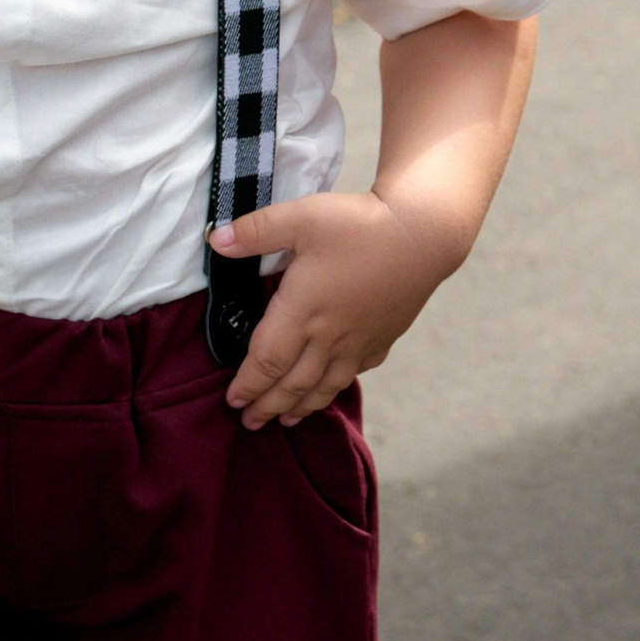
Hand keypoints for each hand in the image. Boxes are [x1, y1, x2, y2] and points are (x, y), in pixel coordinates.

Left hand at [213, 190, 453, 425]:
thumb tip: (216, 240)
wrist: (423, 234)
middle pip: (293, 383)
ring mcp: (358, 340)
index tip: (233, 401)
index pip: (266, 361)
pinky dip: (336, 387)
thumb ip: (256, 230)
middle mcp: (328, 336)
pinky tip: (330, 388)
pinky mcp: (383, 337)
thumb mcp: (300, 217)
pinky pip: (355, 372)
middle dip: (268, 406)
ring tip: (286, 421)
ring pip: (325, 386)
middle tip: (250, 423)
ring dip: (301, 406)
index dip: (248, 385)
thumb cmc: (360, 225)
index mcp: (302, 311)